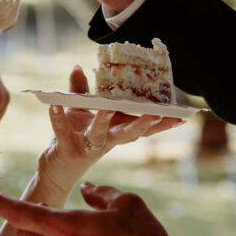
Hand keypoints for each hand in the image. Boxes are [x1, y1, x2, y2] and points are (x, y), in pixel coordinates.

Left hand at [38, 66, 182, 196]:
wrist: (56, 168)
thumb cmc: (73, 137)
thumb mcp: (79, 111)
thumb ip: (80, 90)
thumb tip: (77, 66)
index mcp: (115, 130)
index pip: (141, 125)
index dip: (161, 122)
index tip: (181, 116)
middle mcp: (107, 140)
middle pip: (129, 133)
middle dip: (143, 124)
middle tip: (158, 114)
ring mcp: (88, 146)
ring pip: (101, 135)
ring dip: (104, 121)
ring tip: (107, 109)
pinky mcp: (69, 150)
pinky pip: (63, 132)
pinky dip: (58, 119)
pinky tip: (54, 107)